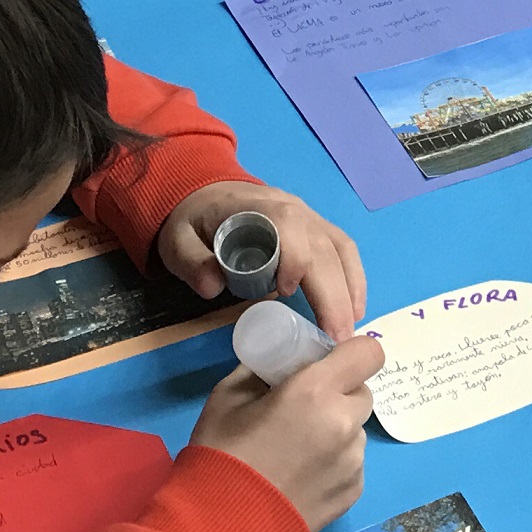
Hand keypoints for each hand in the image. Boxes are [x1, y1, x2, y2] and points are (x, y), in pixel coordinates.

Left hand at [156, 181, 367, 338]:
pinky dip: (354, 279)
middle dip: (333, 294)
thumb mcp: (177, 240)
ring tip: (348, 331)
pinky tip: (354, 309)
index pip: (289, 226)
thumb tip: (212, 286)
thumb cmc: (194, 220)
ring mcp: (310, 218)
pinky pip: (344, 250)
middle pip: (323, 248)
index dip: (294, 258)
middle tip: (336, 339)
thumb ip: (191, 260)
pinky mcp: (317, 229)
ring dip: (349, 290)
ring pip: (339, 250)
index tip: (287, 293)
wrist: (205, 193)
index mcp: (259, 208)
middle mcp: (293, 209)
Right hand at [186, 336, 383, 531]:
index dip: (351, 354)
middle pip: (362, 393)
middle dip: (339, 394)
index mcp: (316, 391)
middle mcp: (345, 423)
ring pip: (357, 430)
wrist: (221, 530)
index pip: (368, 353)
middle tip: (303, 408)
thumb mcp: (227, 397)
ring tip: (297, 451)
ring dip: (337, 430)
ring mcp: (353, 461)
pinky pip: (352, 462)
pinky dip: (335, 462)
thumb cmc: (220, 455)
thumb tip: (277, 364)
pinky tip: (302, 477)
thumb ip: (260, 372)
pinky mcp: (354, 492)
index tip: (327, 364)